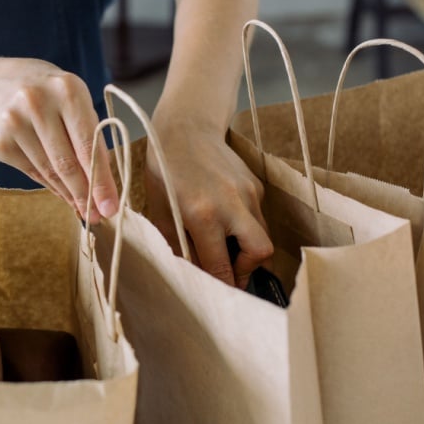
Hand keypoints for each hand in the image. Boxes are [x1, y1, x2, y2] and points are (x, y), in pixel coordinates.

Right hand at [0, 59, 118, 221]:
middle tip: (98, 216)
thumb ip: (89, 136)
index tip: (111, 206)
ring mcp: (14, 122)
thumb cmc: (47, 95)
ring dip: (69, 194)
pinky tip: (61, 192)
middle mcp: (38, 102)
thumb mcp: (72, 101)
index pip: (89, 144)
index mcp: (67, 89)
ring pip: (49, 171)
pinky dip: (49, 185)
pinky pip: (31, 172)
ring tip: (82, 208)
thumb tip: (102, 186)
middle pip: (67, 163)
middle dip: (85, 194)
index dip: (101, 180)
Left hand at [145, 123, 272, 287]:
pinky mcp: (256, 184)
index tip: (220, 296)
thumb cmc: (165, 171)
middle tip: (229, 272)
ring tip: (224, 246)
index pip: (222, 265)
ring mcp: (249, 193)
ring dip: (246, 248)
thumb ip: (178, 247)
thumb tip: (193, 275)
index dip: (222, 286)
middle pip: (260, 253)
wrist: (185, 128)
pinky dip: (245, 226)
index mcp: (204, 215)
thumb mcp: (162, 213)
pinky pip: (258, 217)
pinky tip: (226, 219)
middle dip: (246, 270)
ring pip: (262, 235)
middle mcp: (233, 205)